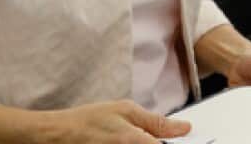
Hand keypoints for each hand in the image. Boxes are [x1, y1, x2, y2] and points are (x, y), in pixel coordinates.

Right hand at [44, 100, 190, 143]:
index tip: (193, 140)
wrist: (57, 136)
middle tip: (153, 136)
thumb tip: (184, 128)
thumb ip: (156, 122)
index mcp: (136, 142)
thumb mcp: (125, 111)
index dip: (181, 143)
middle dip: (165, 143)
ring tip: (134, 136)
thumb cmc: (88, 121)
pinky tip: (135, 141)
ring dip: (149, 143)